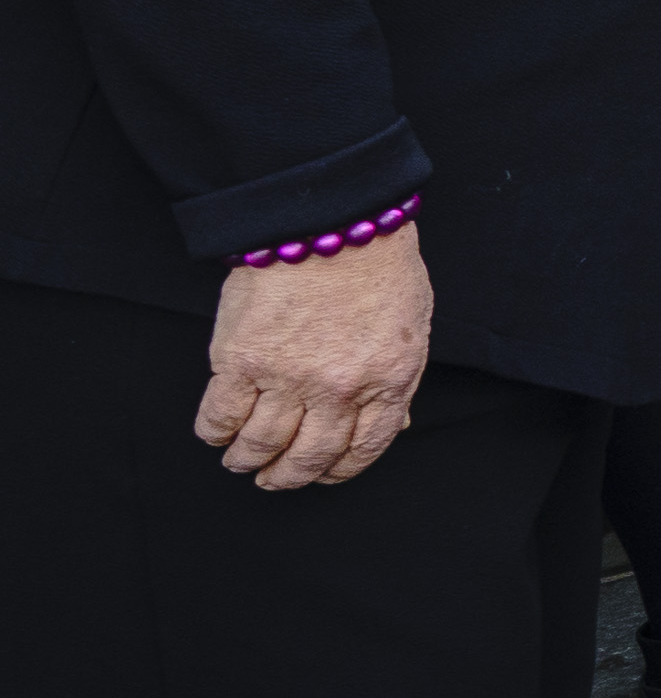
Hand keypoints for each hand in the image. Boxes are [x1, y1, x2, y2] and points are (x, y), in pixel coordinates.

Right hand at [197, 225, 431, 490]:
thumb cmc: (377, 266)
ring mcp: (288, 377)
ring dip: (246, 460)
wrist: (331, 219)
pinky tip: (217, 431)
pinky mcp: (240, 361)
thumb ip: (397, 380)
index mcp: (390, 380)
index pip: (364, 450)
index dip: (337, 471)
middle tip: (272, 478)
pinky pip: (220, 416)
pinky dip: (214, 432)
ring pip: (260, 445)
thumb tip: (391, 425)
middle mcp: (340, 388)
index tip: (321, 474)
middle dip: (288, 477)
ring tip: (240, 459)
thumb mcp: (410, 327)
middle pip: (309, 458)